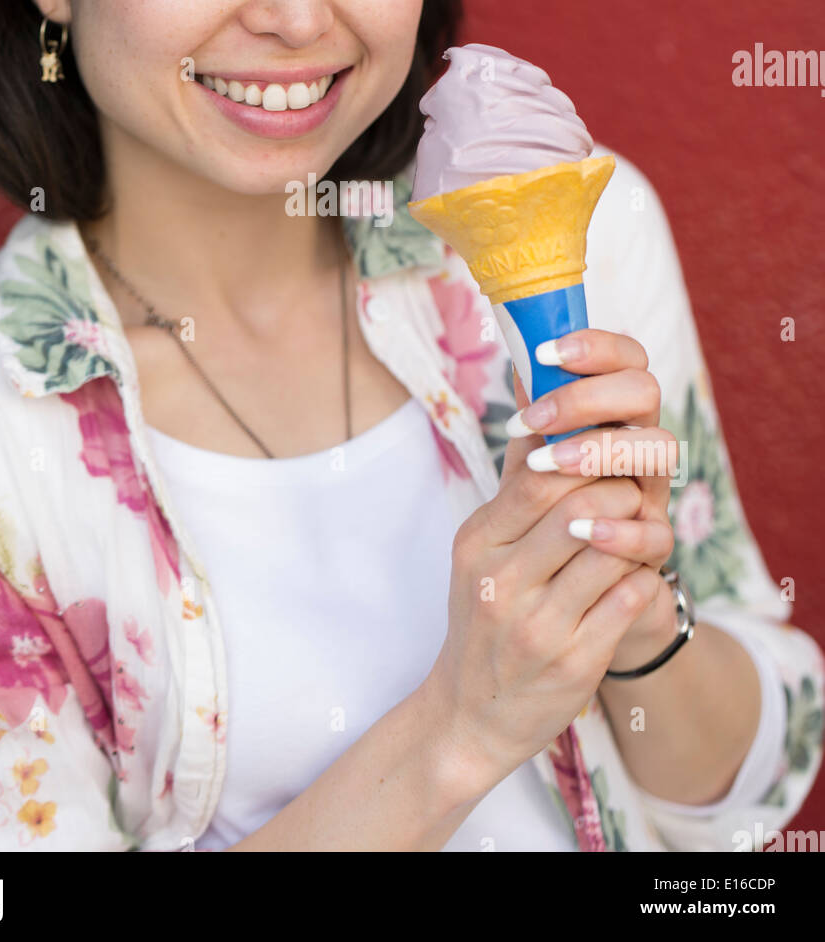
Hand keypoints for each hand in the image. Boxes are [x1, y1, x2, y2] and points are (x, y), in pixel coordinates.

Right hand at [422, 339, 665, 801]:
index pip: (539, 479)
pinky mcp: (574, 663)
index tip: (605, 460)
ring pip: (611, 551)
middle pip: (579, 508)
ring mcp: (537, 626)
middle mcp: (501, 583)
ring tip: (641, 530)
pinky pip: (628, 600)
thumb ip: (514, 481)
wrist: (470, 713)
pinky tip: (639, 574)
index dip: (584, 461)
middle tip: (634, 492)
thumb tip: (534, 402)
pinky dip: (643, 577)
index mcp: (477, 543)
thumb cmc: (484, 615)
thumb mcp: (482, 547)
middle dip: (619, 492)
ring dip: (638, 534)